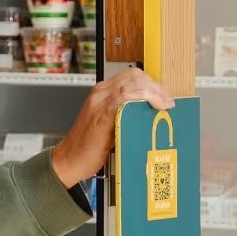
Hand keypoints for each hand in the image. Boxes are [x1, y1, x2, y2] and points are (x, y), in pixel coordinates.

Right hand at [51, 67, 174, 187]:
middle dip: (156, 86)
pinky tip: (152, 108)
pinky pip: (125, 97)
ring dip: (153, 92)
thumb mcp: (109, 124)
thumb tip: (149, 113)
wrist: (69, 159)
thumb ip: (125, 113)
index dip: (152, 83)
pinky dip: (142, 99)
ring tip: (164, 105)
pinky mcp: (102, 114)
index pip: (132, 76)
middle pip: (135, 76)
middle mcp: (101, 93)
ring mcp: (101, 102)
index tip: (163, 96)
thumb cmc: (88, 146)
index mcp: (102, 93)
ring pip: (132, 84)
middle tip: (167, 102)